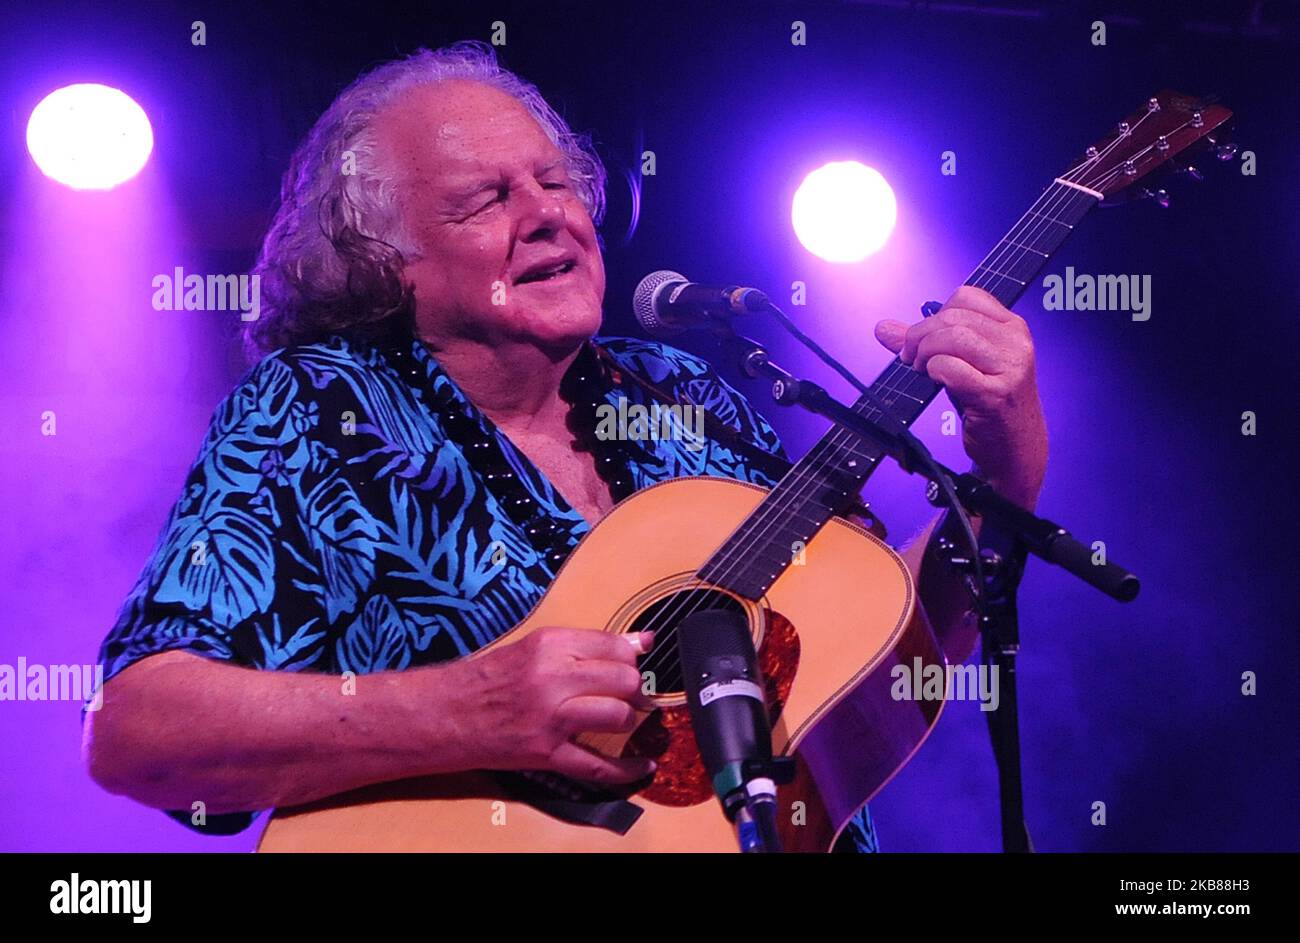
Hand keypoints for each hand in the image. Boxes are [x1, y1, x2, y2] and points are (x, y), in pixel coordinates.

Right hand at [438, 626, 656, 784]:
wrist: (447, 713)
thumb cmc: (489, 679)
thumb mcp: (535, 648)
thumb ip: (587, 645)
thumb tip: (641, 641)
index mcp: (550, 645)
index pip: (615, 646)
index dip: (631, 658)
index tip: (631, 666)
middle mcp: (552, 678)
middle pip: (624, 680)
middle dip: (635, 689)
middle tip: (630, 695)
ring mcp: (550, 718)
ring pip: (618, 716)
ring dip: (629, 720)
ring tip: (622, 720)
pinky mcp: (546, 753)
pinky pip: (598, 765)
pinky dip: (626, 769)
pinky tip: (641, 766)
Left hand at [874, 286, 1047, 507]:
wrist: (1016, 448)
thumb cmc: (989, 403)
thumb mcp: (961, 364)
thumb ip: (925, 343)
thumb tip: (884, 328)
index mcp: (1011, 327)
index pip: (966, 296)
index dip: (934, 315)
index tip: (923, 339)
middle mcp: (1015, 342)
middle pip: (953, 317)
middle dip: (920, 336)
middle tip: (912, 359)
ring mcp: (1009, 367)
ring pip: (952, 337)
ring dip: (925, 354)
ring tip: (924, 370)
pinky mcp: (996, 394)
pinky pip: (950, 368)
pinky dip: (935, 372)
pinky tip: (938, 382)